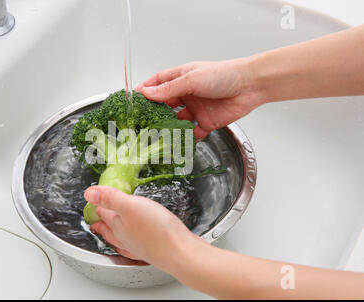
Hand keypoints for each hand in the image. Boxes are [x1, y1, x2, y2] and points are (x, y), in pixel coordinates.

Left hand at [84, 186, 197, 269]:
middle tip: (96, 222)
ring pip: (121, 240)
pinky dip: (131, 245)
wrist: (180, 253)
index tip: (93, 202)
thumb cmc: (157, 229)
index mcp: (118, 226)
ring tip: (109, 234)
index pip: (104, 214)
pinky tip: (136, 245)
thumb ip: (110, 199)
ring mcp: (140, 247)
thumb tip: (88, 194)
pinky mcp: (154, 251)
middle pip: (110, 230)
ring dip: (113, 235)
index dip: (98, 206)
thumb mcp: (130, 206)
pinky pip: (136, 248)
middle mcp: (126, 238)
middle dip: (102, 224)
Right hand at [136, 60, 262, 139]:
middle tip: (140, 122)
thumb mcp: (191, 79)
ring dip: (168, 128)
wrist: (250, 86)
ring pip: (176, 121)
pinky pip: (193, 134)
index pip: (157, 83)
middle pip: (164, 104)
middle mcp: (187, 93)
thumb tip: (147, 93)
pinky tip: (178, 145)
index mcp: (182, 78)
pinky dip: (186, 140)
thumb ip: (169, 89)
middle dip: (153, 113)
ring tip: (156, 136)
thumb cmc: (224, 74)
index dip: (145, 91)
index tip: (133, 101)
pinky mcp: (206, 122)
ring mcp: (196, 109)